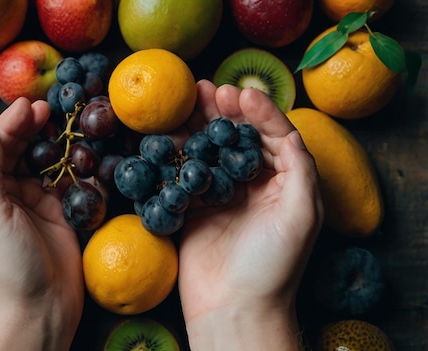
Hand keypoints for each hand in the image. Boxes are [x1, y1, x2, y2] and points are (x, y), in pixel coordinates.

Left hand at [0, 98, 83, 350]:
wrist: (37, 309)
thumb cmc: (5, 263)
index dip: (10, 122)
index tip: (30, 104)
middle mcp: (7, 193)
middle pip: (19, 149)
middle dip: (32, 127)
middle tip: (51, 108)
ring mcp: (35, 204)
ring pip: (44, 163)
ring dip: (53, 143)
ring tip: (68, 125)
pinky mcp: (60, 215)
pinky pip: (67, 183)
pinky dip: (74, 167)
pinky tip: (82, 155)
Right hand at [178, 81, 323, 349]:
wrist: (234, 308)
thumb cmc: (274, 264)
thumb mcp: (302, 213)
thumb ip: (298, 166)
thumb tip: (282, 128)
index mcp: (284, 182)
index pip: (271, 135)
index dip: (257, 112)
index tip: (239, 94)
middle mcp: (253, 185)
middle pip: (237, 138)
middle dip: (224, 112)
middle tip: (207, 90)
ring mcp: (221, 195)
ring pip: (209, 150)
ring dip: (199, 125)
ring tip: (187, 101)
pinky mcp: (194, 208)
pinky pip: (185, 173)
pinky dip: (178, 153)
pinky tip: (170, 136)